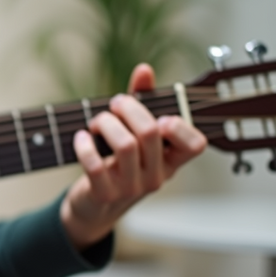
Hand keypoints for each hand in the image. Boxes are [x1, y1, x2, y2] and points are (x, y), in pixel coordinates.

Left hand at [60, 64, 206, 249]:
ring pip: (125, 145)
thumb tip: (144, 70)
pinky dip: (84, 145)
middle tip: (114, 104)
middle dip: (128, 108)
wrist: (94, 205)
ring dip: (106, 123)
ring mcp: (131, 188)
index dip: (181, 126)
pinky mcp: (104, 194)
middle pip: (151, 132)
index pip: (196, 145)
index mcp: (171, 161)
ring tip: (97, 121)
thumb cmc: (117, 162)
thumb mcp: (133, 134)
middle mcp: (157, 176)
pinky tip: (80, 137)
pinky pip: (95, 165)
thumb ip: (141, 101)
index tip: (160, 116)